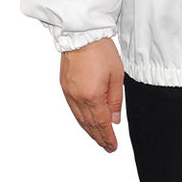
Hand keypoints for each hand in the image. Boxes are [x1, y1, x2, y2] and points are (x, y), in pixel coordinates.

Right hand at [59, 37, 123, 152]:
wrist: (82, 34)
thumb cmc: (101, 50)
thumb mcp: (116, 75)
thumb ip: (116, 100)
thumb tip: (114, 120)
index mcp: (92, 96)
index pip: (101, 124)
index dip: (107, 137)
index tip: (112, 146)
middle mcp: (78, 98)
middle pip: (89, 125)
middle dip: (98, 137)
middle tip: (106, 147)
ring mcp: (69, 93)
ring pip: (79, 119)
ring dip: (89, 131)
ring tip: (97, 138)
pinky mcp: (64, 87)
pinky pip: (73, 110)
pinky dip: (80, 119)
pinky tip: (85, 122)